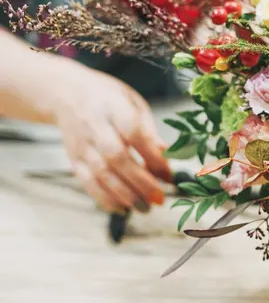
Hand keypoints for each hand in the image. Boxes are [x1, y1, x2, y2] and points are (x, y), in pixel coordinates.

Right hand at [50, 61, 171, 212]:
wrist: (65, 94)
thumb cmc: (108, 98)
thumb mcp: (133, 102)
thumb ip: (148, 129)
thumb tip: (166, 155)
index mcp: (114, 107)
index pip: (134, 133)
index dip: (152, 156)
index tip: (169, 174)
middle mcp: (95, 127)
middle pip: (116, 157)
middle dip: (140, 181)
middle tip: (159, 198)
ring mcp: (82, 145)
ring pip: (101, 174)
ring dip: (125, 195)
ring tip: (145, 208)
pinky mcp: (73, 158)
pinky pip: (87, 182)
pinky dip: (104, 198)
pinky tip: (122, 208)